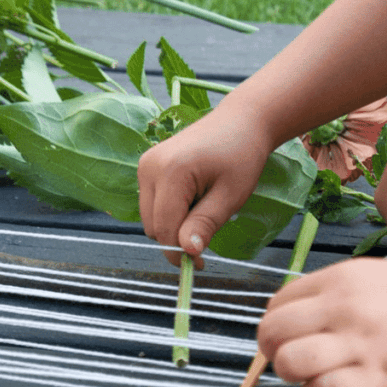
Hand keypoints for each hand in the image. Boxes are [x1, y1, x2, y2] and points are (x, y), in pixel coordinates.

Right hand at [138, 108, 269, 267]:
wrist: (240, 121)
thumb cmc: (242, 155)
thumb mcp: (230, 195)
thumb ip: (205, 223)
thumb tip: (187, 252)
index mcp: (170, 172)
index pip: (165, 229)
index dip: (180, 252)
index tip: (201, 264)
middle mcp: (149, 167)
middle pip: (153, 226)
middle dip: (177, 237)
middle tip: (209, 230)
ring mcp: (145, 165)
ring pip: (150, 218)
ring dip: (174, 225)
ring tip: (204, 207)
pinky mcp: (146, 166)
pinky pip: (151, 204)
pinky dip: (170, 211)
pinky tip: (193, 199)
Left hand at [258, 258, 386, 386]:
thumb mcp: (374, 277)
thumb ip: (334, 294)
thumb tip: (296, 320)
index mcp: (339, 278)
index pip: (277, 303)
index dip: (275, 325)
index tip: (288, 337)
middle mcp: (343, 308)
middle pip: (273, 331)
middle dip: (272, 351)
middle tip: (291, 361)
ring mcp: (360, 343)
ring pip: (290, 362)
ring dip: (292, 376)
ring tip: (311, 378)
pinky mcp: (380, 378)